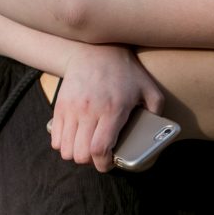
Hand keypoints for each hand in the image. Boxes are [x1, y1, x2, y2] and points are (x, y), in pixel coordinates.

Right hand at [50, 44, 164, 172]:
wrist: (95, 49)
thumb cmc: (124, 70)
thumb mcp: (148, 87)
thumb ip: (156, 109)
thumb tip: (158, 130)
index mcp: (112, 110)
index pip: (99, 149)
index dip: (103, 164)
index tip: (108, 164)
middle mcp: (89, 111)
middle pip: (80, 154)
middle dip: (91, 161)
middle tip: (99, 155)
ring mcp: (72, 109)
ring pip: (65, 150)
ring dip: (76, 154)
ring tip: (86, 148)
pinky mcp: (60, 106)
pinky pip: (55, 138)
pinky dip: (63, 144)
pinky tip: (74, 138)